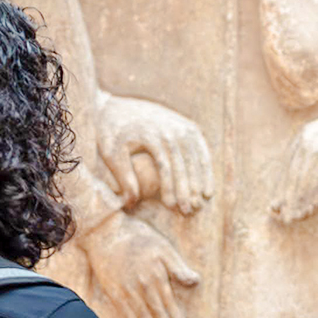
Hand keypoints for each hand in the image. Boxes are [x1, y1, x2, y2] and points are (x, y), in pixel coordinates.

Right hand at [77, 211, 200, 317]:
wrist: (105, 233)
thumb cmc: (138, 237)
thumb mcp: (163, 247)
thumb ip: (178, 266)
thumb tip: (195, 282)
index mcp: (156, 276)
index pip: (170, 304)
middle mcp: (143, 287)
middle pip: (158, 315)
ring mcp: (127, 292)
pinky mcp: (115, 294)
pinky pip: (128, 316)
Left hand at [98, 94, 214, 214]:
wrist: (114, 107)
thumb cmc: (110, 134)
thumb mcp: (111, 154)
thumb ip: (123, 177)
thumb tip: (132, 203)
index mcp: (152, 134)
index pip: (166, 166)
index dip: (170, 188)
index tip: (172, 207)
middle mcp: (170, 128)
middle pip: (184, 163)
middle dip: (188, 188)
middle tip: (188, 210)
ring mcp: (181, 125)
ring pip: (196, 156)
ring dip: (201, 179)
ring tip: (202, 201)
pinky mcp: (187, 125)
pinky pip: (201, 148)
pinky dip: (205, 166)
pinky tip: (206, 184)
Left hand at [272, 95, 317, 221]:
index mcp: (307, 133)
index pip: (288, 165)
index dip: (284, 188)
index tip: (281, 209)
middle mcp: (310, 133)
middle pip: (292, 170)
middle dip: (287, 196)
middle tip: (286, 219)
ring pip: (302, 171)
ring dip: (297, 197)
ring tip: (296, 217)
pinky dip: (312, 188)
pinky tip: (312, 205)